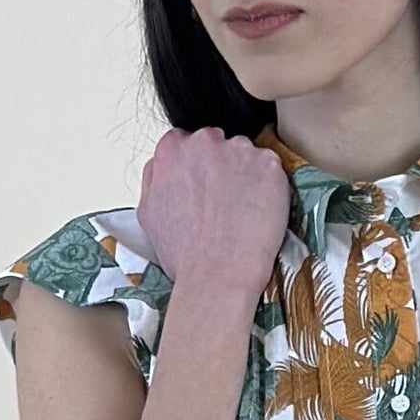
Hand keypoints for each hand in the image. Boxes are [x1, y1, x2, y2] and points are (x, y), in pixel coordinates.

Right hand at [136, 126, 290, 296]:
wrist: (216, 277)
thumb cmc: (185, 256)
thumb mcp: (148, 213)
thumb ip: (155, 178)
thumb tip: (163, 168)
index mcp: (172, 149)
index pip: (191, 144)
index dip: (201, 170)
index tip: (207, 189)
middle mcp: (204, 142)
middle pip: (220, 146)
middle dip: (224, 170)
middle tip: (226, 205)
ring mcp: (239, 151)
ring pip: (246, 157)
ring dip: (248, 178)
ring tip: (244, 214)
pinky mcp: (268, 166)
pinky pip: (272, 170)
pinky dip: (271, 189)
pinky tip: (260, 215)